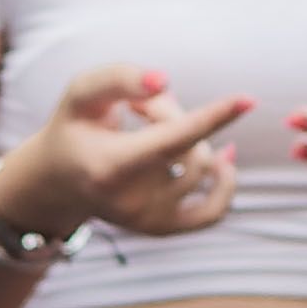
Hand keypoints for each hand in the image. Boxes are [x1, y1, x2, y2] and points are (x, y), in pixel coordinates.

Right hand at [5, 63, 251, 243]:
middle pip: (188, 146)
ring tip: (152, 129)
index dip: (212, 117)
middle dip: (172, 114)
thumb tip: (165, 80)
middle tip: (137, 106)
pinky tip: (224, 159)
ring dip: (187, 139)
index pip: (172, 139)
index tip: (248, 100)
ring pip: (202, 168)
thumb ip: (120, 79)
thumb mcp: (83, 94)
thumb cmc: (74, 129)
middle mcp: (131, 201)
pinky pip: (213, 211)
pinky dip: (224, 184)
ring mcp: (149, 220)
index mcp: (110, 166)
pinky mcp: (162, 228)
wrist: (58, 181)